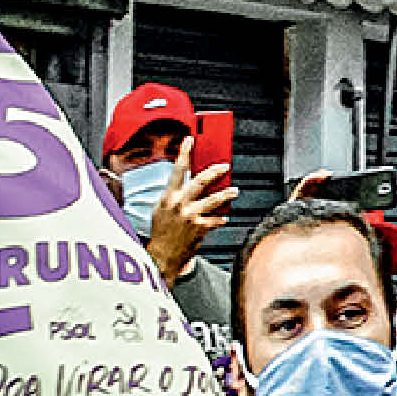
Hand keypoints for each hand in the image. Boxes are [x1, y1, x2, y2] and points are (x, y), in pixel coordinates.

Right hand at [142, 161, 234, 279]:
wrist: (162, 255)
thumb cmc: (162, 232)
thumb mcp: (162, 209)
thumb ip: (175, 196)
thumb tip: (190, 184)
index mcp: (168, 197)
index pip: (177, 170)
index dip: (184, 153)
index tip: (190, 140)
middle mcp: (179, 204)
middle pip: (200, 181)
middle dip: (215, 171)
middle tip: (225, 166)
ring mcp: (191, 215)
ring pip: (214, 199)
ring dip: (227, 194)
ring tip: (234, 191)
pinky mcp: (201, 228)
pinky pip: (217, 219)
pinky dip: (221, 218)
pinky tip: (223, 217)